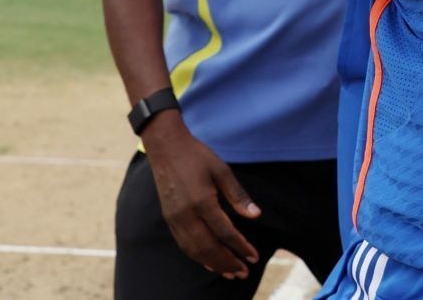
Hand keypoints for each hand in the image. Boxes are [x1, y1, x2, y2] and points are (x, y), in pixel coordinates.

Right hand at [143, 114, 261, 279]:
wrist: (166, 148)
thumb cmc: (197, 156)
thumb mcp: (222, 170)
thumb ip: (238, 195)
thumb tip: (256, 215)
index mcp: (202, 201)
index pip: (225, 232)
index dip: (240, 247)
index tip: (253, 257)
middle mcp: (186, 215)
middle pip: (209, 247)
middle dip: (228, 262)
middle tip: (243, 272)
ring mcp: (175, 219)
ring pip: (195, 251)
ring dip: (213, 264)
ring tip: (230, 273)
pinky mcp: (169, 220)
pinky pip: (184, 245)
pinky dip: (198, 257)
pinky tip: (209, 263)